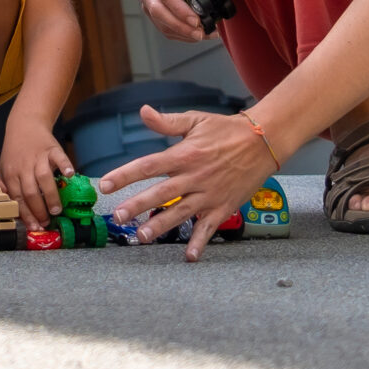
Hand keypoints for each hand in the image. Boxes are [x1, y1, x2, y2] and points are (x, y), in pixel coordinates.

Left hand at [0, 115, 73, 220]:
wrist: (24, 125)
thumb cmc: (15, 152)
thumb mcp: (6, 168)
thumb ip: (10, 188)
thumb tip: (16, 213)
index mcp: (10, 174)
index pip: (17, 198)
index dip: (26, 214)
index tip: (34, 227)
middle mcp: (23, 167)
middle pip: (29, 191)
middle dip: (39, 209)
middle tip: (47, 221)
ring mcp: (38, 157)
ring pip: (43, 178)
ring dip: (51, 196)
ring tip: (57, 210)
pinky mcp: (51, 148)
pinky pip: (59, 158)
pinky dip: (65, 166)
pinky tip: (70, 176)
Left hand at [96, 105, 274, 261]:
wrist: (264, 142)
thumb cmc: (227, 130)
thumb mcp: (196, 120)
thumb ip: (167, 121)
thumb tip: (143, 111)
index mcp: (184, 154)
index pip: (148, 166)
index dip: (125, 175)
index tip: (105, 184)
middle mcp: (194, 176)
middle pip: (161, 193)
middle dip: (137, 205)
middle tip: (118, 217)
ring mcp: (209, 194)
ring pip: (180, 213)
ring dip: (160, 226)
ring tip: (141, 237)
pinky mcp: (223, 207)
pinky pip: (208, 227)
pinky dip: (199, 242)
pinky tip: (189, 256)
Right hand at [138, 0, 214, 42]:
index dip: (180, 9)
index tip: (197, 20)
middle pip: (158, 10)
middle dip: (180, 26)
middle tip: (201, 33)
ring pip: (158, 20)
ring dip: (180, 32)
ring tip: (203, 35)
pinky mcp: (149, 6)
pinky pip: (160, 24)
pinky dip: (177, 32)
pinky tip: (193, 34)